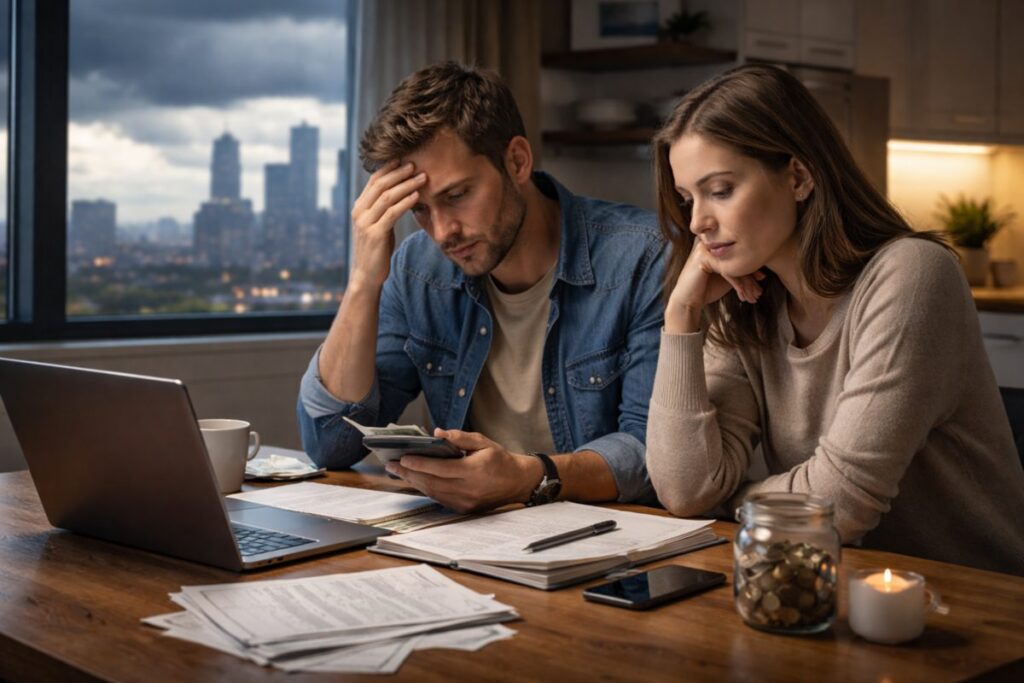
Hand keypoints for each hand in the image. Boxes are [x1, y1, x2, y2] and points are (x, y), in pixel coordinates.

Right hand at [349, 159, 426, 288]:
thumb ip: (384, 210)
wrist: (367, 275)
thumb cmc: (376, 250)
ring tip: (422, 178)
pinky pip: (392, 213)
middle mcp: (359, 212)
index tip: (403, 159)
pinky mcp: (375, 235)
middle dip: (399, 173)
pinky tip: (417, 196)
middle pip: (380, 185)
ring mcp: (365, 223)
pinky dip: (405, 202)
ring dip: (406, 185)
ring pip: (387, 197)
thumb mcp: (379, 226)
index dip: (388, 168)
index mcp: (359, 208)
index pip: (373, 181)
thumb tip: (400, 194)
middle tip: (415, 164)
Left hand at [383, 428, 541, 513]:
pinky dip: (427, 489)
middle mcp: (468, 490)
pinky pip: (440, 499)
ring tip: (399, 472)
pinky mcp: (464, 509)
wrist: (518, 482)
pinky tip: (417, 480)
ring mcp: (465, 502)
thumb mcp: (483, 442)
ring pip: (433, 492)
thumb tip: (438, 432)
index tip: (403, 458)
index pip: (440, 469)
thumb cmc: (500, 459)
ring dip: (415, 482)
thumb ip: (460, 437)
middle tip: (392, 466)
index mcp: (473, 471)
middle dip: (409, 474)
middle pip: (432, 482)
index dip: (420, 464)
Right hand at [665, 240, 764, 332]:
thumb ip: (740, 270)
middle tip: (758, 292)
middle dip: (750, 277)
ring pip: (733, 264)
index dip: (752, 266)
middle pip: (738, 256)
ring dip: (746, 283)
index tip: (761, 280)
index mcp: (716, 242)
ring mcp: (705, 247)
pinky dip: (736, 284)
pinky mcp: (702, 257)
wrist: (687, 300)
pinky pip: (726, 270)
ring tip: (753, 296)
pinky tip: (741, 294)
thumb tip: (762, 273)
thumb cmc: (707, 288)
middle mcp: (710, 241)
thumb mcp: (728, 277)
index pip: (740, 251)